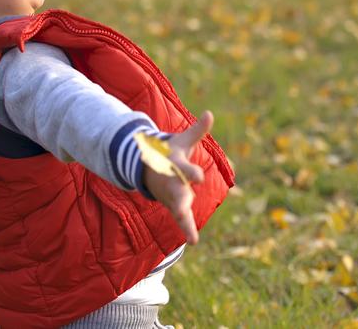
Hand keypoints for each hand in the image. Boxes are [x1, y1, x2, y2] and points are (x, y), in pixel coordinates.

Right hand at [142, 110, 212, 244]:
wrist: (147, 168)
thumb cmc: (169, 152)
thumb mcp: (182, 141)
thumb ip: (197, 130)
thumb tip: (210, 114)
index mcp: (175, 165)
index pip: (184, 169)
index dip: (192, 172)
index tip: (200, 177)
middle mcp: (172, 182)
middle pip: (177, 192)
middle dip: (180, 199)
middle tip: (182, 207)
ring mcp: (171, 195)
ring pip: (177, 208)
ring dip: (182, 218)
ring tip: (189, 234)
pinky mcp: (173, 205)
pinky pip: (181, 219)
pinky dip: (187, 229)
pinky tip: (194, 241)